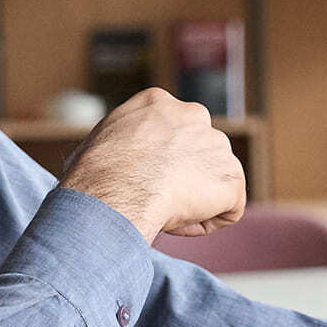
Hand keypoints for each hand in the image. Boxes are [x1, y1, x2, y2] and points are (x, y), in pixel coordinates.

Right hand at [59, 88, 246, 242]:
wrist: (115, 190)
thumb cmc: (94, 173)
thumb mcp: (101, 140)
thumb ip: (122, 141)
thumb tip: (117, 158)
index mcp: (158, 102)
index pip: (171, 132)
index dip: (158, 161)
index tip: (142, 179)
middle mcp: (194, 115)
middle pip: (197, 152)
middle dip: (184, 177)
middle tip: (157, 198)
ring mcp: (217, 145)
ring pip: (214, 180)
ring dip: (195, 200)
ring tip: (163, 212)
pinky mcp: (232, 178)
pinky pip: (227, 209)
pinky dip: (204, 223)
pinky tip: (177, 222)